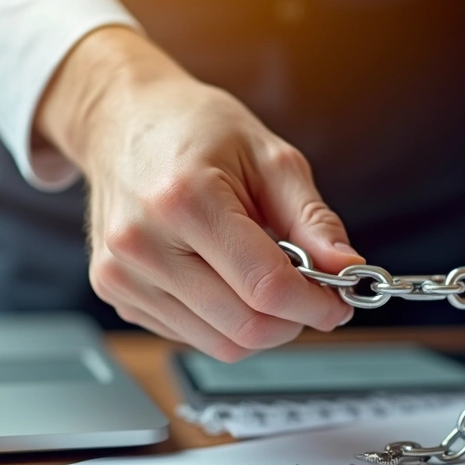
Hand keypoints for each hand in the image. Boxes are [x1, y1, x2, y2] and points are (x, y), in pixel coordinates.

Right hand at [38, 28, 357, 360]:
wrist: (122, 120)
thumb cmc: (196, 130)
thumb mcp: (270, 157)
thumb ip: (312, 220)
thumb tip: (346, 269)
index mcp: (183, 200)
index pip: (265, 287)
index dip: (315, 304)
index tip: (339, 302)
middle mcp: (143, 244)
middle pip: (245, 327)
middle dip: (293, 320)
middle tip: (313, 293)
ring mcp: (123, 275)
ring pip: (222, 344)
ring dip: (262, 324)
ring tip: (267, 276)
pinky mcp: (118, 295)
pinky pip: (194, 337)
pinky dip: (227, 321)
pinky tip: (227, 278)